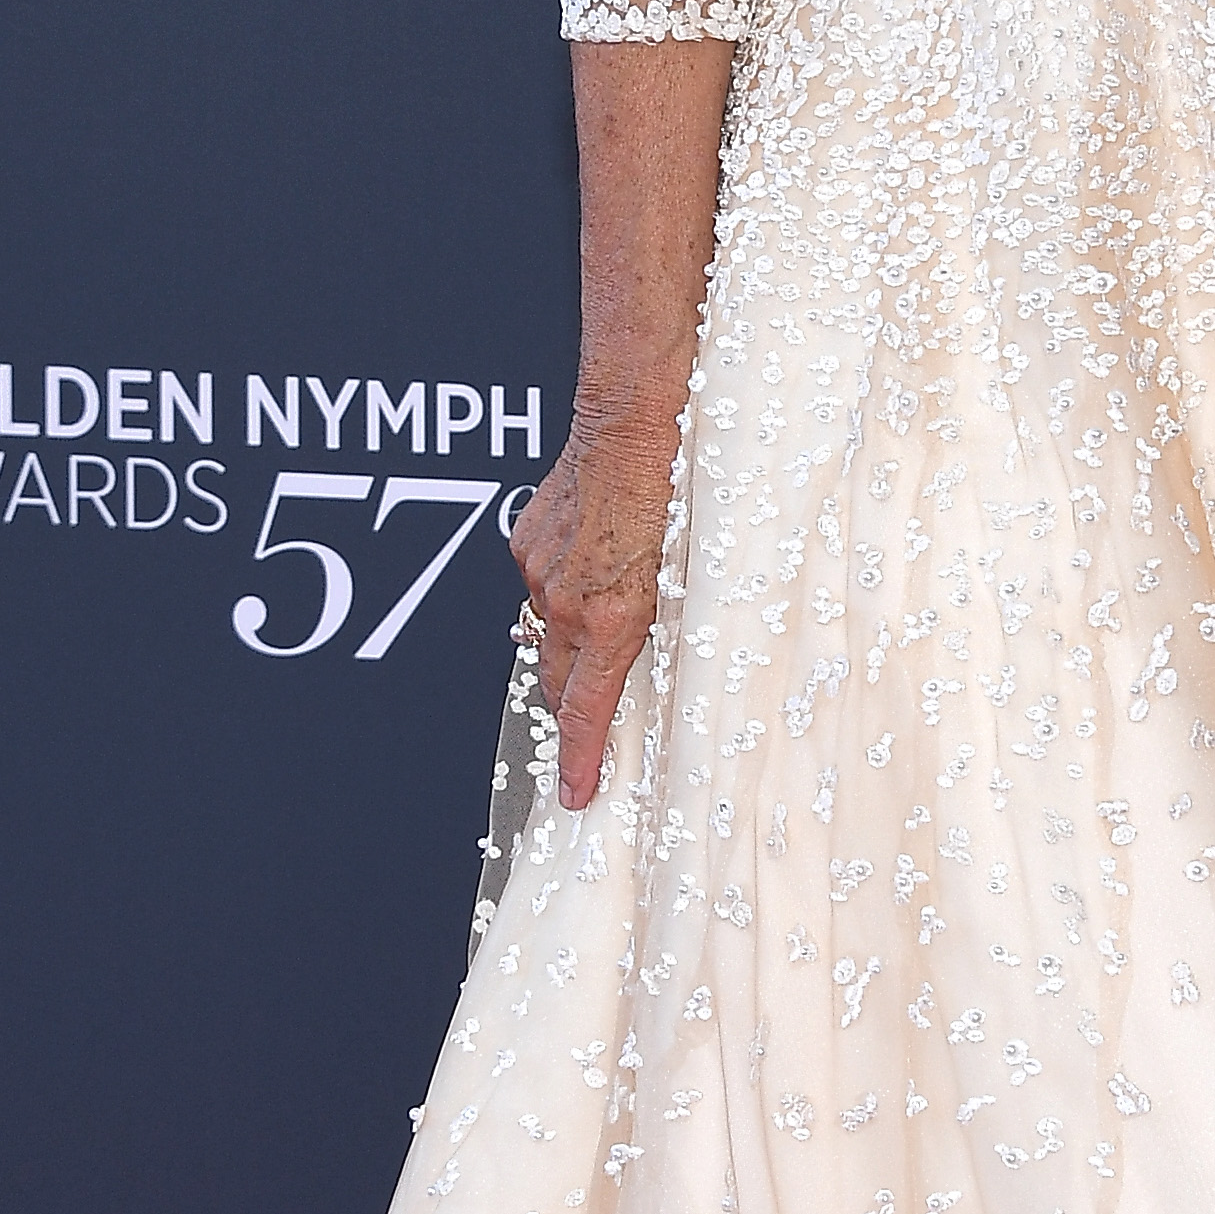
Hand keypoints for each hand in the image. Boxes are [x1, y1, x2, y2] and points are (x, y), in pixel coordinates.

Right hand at [510, 410, 675, 806]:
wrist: (633, 419)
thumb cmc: (678, 488)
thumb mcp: (689, 573)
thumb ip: (663, 624)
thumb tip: (659, 658)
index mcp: (610, 616)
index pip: (585, 710)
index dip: (581, 759)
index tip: (575, 794)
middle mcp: (565, 600)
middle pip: (557, 682)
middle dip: (573, 714)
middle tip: (587, 741)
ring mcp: (539, 569)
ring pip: (547, 633)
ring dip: (570, 650)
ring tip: (598, 652)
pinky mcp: (525, 540)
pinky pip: (540, 587)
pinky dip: (561, 597)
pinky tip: (590, 578)